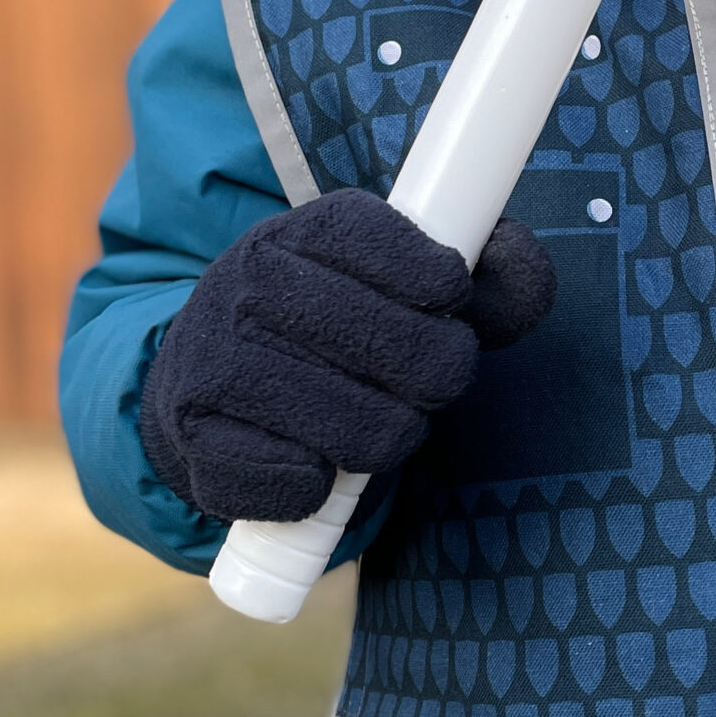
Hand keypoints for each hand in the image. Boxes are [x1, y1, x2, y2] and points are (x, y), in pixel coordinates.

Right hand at [139, 187, 554, 523]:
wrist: (207, 378)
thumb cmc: (337, 327)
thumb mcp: (407, 281)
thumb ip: (488, 276)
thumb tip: (519, 265)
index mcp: (304, 230)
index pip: (390, 242)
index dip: (442, 283)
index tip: (448, 301)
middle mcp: (250, 282)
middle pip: (403, 346)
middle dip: (440, 376)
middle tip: (428, 383)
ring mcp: (216, 359)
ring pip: (364, 429)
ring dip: (391, 437)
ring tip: (378, 420)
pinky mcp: (197, 438)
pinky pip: (299, 484)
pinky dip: (323, 486)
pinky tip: (315, 457)